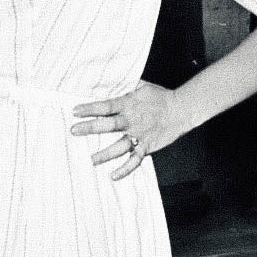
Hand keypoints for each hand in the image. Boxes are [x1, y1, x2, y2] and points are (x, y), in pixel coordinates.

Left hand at [71, 82, 188, 180]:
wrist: (182, 109)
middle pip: (109, 125)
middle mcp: (132, 120)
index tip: (74, 111)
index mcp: (128, 104)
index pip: (105, 106)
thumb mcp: (140, 85)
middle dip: (90, 128)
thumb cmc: (160, 96)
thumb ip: (123, 85)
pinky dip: (125, 169)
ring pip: (119, 146)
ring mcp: (139, 135)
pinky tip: (113, 175)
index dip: (90, 109)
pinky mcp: (147, 146)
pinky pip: (135, 159)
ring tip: (90, 160)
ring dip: (105, 154)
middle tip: (74, 131)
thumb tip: (106, 80)